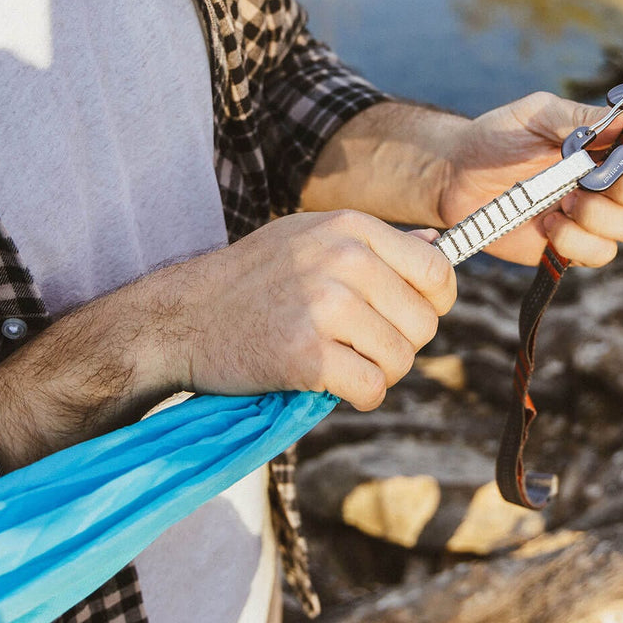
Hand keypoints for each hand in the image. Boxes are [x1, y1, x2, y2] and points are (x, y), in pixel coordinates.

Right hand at [161, 211, 454, 409]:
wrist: (183, 317)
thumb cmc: (253, 279)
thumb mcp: (312, 236)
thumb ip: (376, 242)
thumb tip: (440, 244)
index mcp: (351, 227)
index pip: (437, 271)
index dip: (433, 303)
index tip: (405, 316)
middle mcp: (344, 260)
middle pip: (424, 322)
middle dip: (400, 343)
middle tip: (359, 344)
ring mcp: (326, 306)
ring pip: (401, 360)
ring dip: (377, 372)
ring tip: (340, 360)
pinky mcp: (307, 355)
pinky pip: (372, 389)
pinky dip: (359, 396)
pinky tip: (331, 382)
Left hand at [437, 92, 622, 266]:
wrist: (456, 177)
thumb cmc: (499, 137)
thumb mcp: (538, 115)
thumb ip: (584, 119)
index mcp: (617, 142)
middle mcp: (619, 179)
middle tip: (594, 180)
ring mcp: (602, 216)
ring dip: (604, 216)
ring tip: (563, 201)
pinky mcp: (578, 246)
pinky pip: (603, 254)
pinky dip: (576, 240)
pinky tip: (548, 225)